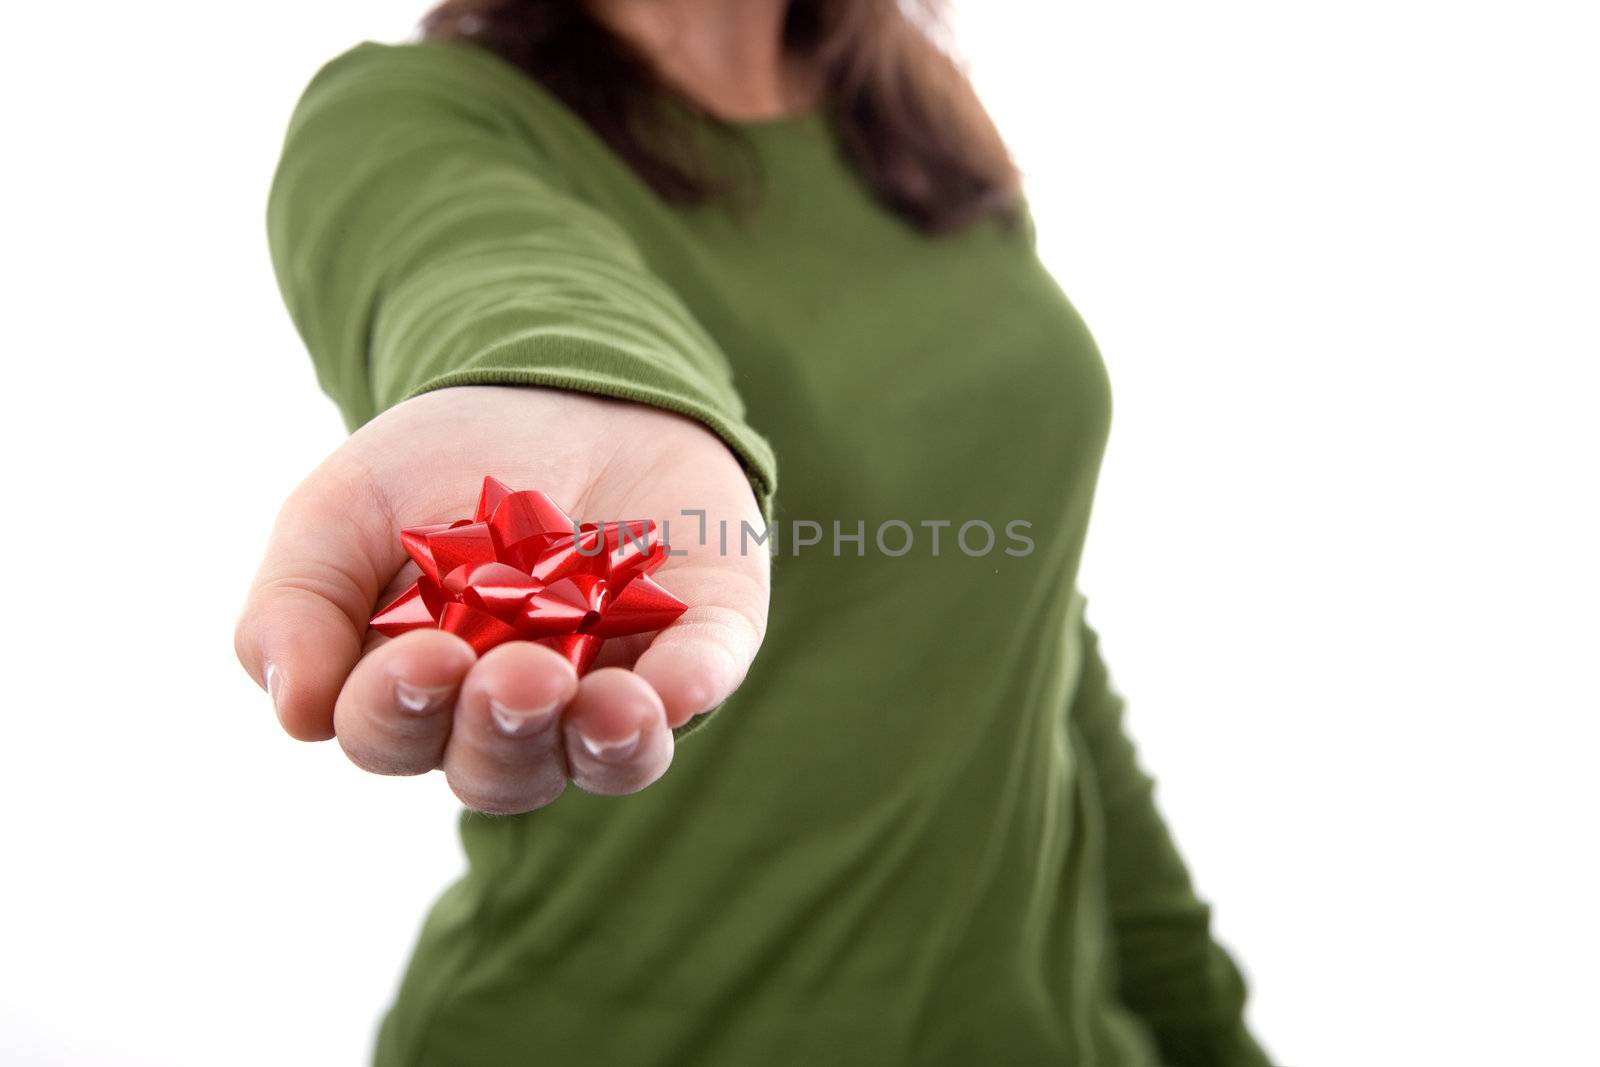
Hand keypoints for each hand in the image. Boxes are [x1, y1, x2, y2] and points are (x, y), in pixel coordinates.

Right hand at [234, 386, 767, 812]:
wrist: (564, 383)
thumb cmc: (441, 463)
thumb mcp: (343, 509)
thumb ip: (296, 602)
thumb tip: (296, 711)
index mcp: (419, 691)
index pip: (394, 734)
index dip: (399, 710)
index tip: (422, 654)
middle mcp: (515, 714)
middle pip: (499, 768)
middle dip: (500, 729)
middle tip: (512, 673)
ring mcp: (612, 685)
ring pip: (605, 759)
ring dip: (602, 743)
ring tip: (603, 706)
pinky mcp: (699, 643)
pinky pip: (699, 685)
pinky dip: (689, 688)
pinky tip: (679, 683)